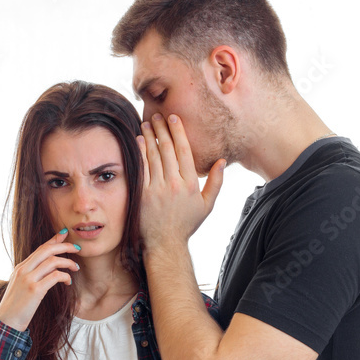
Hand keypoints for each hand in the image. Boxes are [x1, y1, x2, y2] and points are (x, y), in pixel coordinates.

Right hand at [0, 229, 79, 331]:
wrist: (6, 323)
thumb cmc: (15, 308)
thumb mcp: (20, 287)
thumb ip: (30, 277)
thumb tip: (46, 272)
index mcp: (20, 268)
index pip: (39, 248)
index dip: (53, 240)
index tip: (64, 235)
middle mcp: (23, 270)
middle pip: (47, 250)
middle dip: (65, 246)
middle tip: (77, 249)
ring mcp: (28, 279)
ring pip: (52, 261)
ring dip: (68, 263)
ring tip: (75, 268)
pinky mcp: (34, 290)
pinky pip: (55, 276)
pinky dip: (65, 276)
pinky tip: (68, 282)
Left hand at [137, 113, 224, 250]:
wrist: (165, 243)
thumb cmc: (186, 224)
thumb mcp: (207, 205)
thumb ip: (216, 182)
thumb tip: (222, 161)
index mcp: (190, 184)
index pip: (184, 151)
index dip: (179, 132)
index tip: (174, 118)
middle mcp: (174, 185)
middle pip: (167, 150)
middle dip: (162, 130)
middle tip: (157, 115)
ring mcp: (157, 189)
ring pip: (153, 156)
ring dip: (149, 137)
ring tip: (146, 123)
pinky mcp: (143, 195)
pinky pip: (141, 169)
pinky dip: (139, 153)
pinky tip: (138, 141)